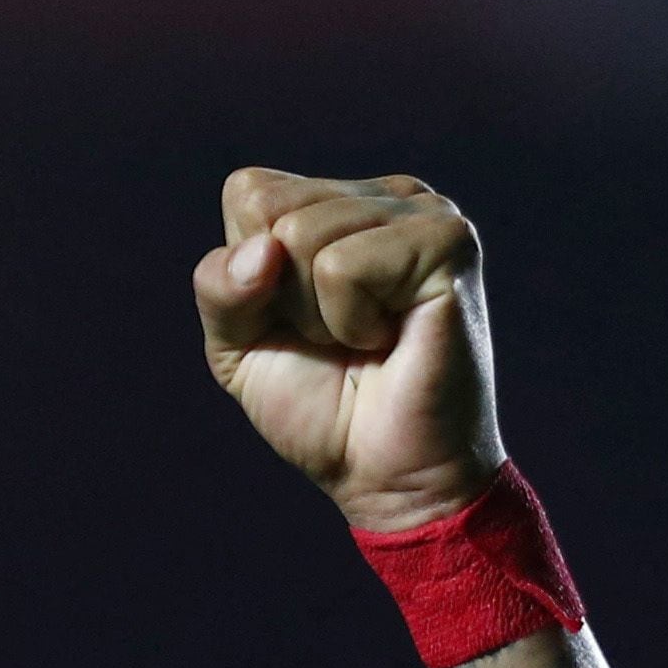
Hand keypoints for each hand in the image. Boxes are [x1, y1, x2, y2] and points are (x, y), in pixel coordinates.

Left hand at [193, 168, 501, 530]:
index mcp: (341, 201)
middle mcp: (387, 195)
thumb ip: (218, 286)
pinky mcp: (448, 243)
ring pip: (299, 236)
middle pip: (270, 208)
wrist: (387, 476)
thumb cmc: (320, 408)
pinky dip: (348, 322)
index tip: (299, 322)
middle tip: (337, 339)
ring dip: (317, 315)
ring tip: (365, 342)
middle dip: (281, 295)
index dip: (248, 276)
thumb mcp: (237, 345)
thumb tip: (263, 249)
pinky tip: (390, 340)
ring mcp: (424, 211)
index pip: (248, 191)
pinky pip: (341, 267)